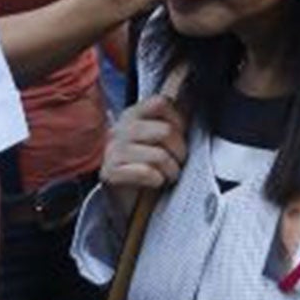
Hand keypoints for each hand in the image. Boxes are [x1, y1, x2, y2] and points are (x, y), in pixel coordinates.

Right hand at [101, 93, 187, 220]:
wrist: (127, 200)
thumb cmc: (147, 166)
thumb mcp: (159, 139)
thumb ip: (171, 121)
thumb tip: (189, 99)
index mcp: (132, 115)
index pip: (160, 102)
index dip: (178, 120)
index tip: (180, 135)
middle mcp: (120, 129)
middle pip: (165, 131)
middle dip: (179, 151)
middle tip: (178, 162)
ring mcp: (112, 151)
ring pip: (159, 155)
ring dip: (171, 169)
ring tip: (169, 175)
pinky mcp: (110, 172)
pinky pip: (146, 172)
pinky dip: (157, 179)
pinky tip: (155, 182)